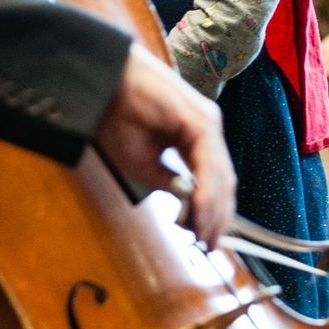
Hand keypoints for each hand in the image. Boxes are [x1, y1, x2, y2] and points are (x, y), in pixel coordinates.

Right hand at [95, 44, 235, 246]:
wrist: (105, 83)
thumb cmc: (117, 117)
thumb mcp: (142, 163)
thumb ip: (168, 183)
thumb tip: (186, 206)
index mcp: (196, 139)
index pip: (214, 183)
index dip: (212, 214)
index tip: (206, 239)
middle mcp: (207, 130)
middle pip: (223, 182)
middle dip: (217, 217)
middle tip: (208, 244)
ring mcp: (207, 123)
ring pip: (221, 175)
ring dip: (214, 210)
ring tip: (204, 235)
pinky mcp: (200, 120)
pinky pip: (210, 162)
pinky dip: (207, 191)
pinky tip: (200, 211)